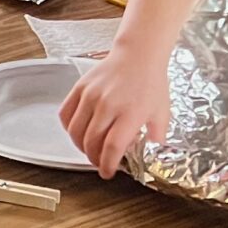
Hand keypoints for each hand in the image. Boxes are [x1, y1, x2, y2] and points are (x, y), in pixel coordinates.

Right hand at [60, 46, 172, 178]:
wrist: (139, 55)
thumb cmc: (151, 84)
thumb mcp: (162, 114)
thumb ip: (156, 139)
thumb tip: (150, 160)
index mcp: (130, 113)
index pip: (112, 146)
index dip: (107, 164)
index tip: (107, 172)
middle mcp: (108, 104)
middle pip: (91, 142)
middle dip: (94, 158)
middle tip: (100, 162)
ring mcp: (91, 95)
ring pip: (75, 131)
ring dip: (80, 146)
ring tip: (90, 148)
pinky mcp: (79, 88)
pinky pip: (65, 115)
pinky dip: (69, 128)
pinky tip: (80, 131)